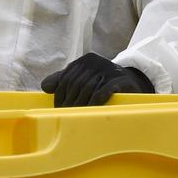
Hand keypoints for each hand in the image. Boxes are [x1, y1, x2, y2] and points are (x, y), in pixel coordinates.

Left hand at [40, 53, 154, 106]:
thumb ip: (64, 80)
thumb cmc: (103, 83)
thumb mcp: (84, 78)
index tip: (58, 109)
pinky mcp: (120, 80)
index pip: (66, 77)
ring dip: (81, 104)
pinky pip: (103, 91)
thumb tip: (45, 86)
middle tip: (67, 116)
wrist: (132, 84)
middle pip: (76, 84)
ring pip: (88, 88)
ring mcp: (109, 69)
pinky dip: (95, 101)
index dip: (60, 95)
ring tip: (77, 117)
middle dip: (70, 102)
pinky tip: (92, 109)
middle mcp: (96, 62)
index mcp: (85, 60)